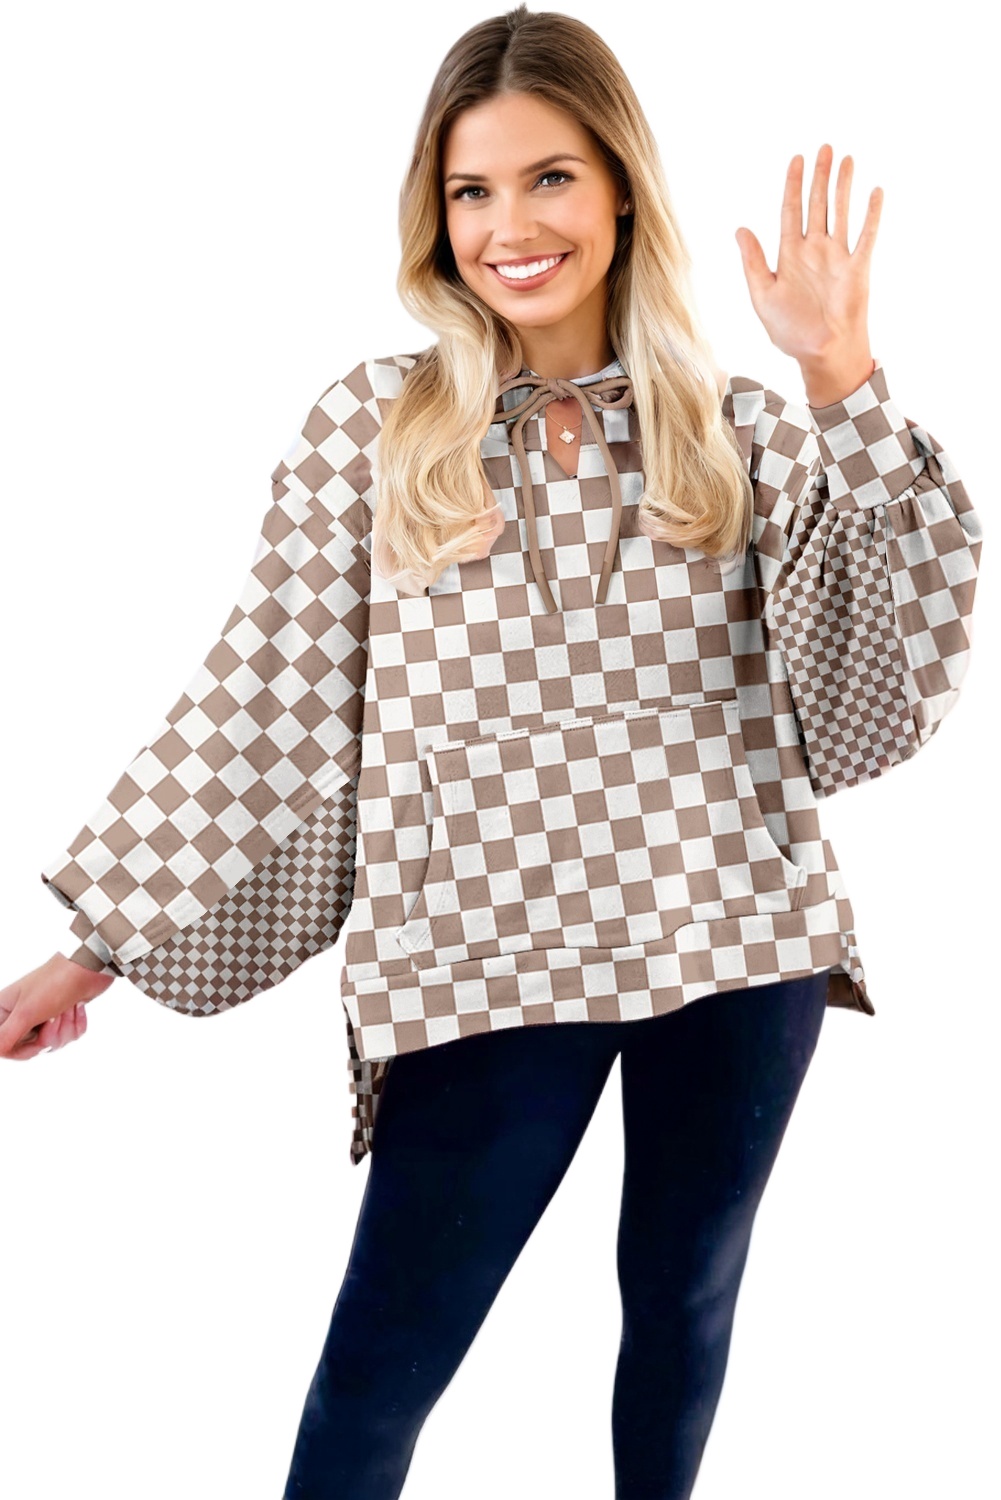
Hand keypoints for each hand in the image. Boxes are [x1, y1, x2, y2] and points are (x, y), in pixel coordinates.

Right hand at [0, 953, 113, 1060]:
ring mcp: (42, 1016)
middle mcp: (21, 1016)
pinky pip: (70, 1036)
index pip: (4, 1047)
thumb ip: (5, 1037)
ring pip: (54, 1043)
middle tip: (54, 1016)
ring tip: (66, 1008)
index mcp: (5, 1012)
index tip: (38, 1043)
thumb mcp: (25, 1013)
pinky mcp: (62, 1016)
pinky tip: (76, 1007)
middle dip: (50, 1035)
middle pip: (33, 1048)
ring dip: (65, 1027)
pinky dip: (76, 1024)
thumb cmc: (53, 984)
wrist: (87, 967)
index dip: (24, 1050)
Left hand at [735, 144, 878, 385]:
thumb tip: (740, 229)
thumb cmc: (790, 332)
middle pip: (817, 204)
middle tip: (825, 147)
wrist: (821, 353)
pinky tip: (875, 192)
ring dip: (843, 186)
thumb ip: (753, 262)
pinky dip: (871, 214)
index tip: (796, 160)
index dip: (793, 185)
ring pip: (840, 212)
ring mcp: (837, 257)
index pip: (791, 211)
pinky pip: (866, 235)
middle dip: (820, 176)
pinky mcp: (857, 268)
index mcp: (790, 255)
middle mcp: (814, 250)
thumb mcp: (763, 296)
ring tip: (847, 159)